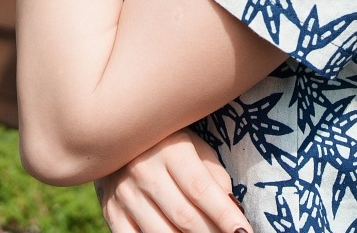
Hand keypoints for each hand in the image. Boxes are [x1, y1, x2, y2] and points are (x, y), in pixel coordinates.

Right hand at [95, 129, 250, 232]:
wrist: (113, 133)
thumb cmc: (166, 141)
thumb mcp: (193, 145)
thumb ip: (213, 174)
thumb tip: (232, 207)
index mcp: (170, 149)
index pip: (201, 189)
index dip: (225, 215)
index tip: (244, 232)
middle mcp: (144, 171)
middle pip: (184, 217)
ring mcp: (124, 194)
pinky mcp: (111, 212)